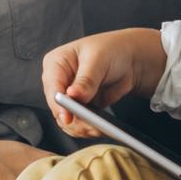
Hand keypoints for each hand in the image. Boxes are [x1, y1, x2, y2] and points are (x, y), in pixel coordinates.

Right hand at [40, 28, 167, 137]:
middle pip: (57, 107)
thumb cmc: (111, 50)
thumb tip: (73, 95)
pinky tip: (100, 129)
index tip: (68, 117)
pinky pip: (77, 124)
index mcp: (56, 63)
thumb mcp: (98, 59)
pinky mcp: (79, 108)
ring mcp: (67, 96)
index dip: (59, 104)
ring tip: (98, 129)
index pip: (52, 87)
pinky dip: (87, 129)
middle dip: (73, 120)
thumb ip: (86, 79)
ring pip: (66, 120)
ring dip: (81, 128)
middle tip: (90, 127)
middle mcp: (58, 81)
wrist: (128, 60)